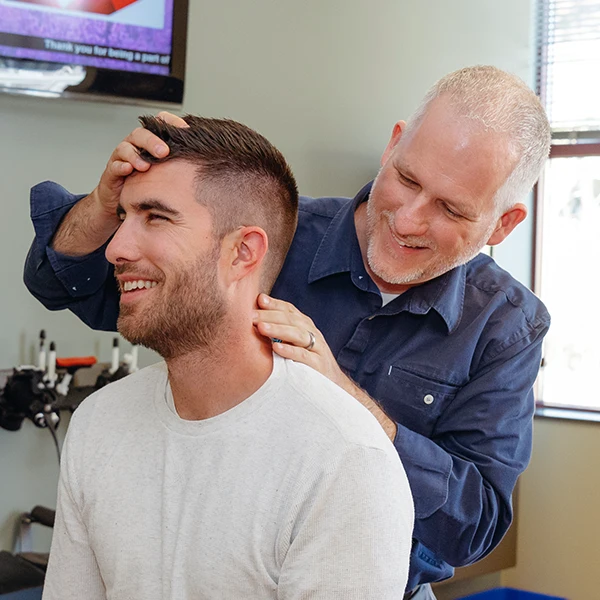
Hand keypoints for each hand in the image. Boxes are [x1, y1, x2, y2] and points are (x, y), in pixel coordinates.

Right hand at [92, 111, 187, 215]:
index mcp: (149, 142)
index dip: (171, 122)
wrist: (121, 203)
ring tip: (145, 165)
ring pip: (125, 148)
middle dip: (153, 141)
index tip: (186, 129)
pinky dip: (121, 166)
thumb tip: (208, 158)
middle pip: (141, 134)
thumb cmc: (147, 184)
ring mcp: (121, 158)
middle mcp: (134, 146)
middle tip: (164, 151)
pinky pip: (114, 166)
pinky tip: (128, 170)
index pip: (158, 124)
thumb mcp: (167, 172)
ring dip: (136, 155)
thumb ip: (181, 162)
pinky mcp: (111, 172)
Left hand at [254, 294, 397, 439]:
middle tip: (250, 316)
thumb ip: (279, 332)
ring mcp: (317, 349)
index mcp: (305, 327)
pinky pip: (304, 357)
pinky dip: (291, 351)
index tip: (258, 300)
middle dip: (270, 316)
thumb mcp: (294, 345)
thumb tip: (253, 319)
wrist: (333, 387)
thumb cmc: (307, 364)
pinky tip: (276, 349)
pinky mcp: (319, 366)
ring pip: (297, 335)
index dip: (275, 303)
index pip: (290, 310)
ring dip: (278, 330)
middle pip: (291, 320)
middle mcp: (312, 334)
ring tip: (261, 328)